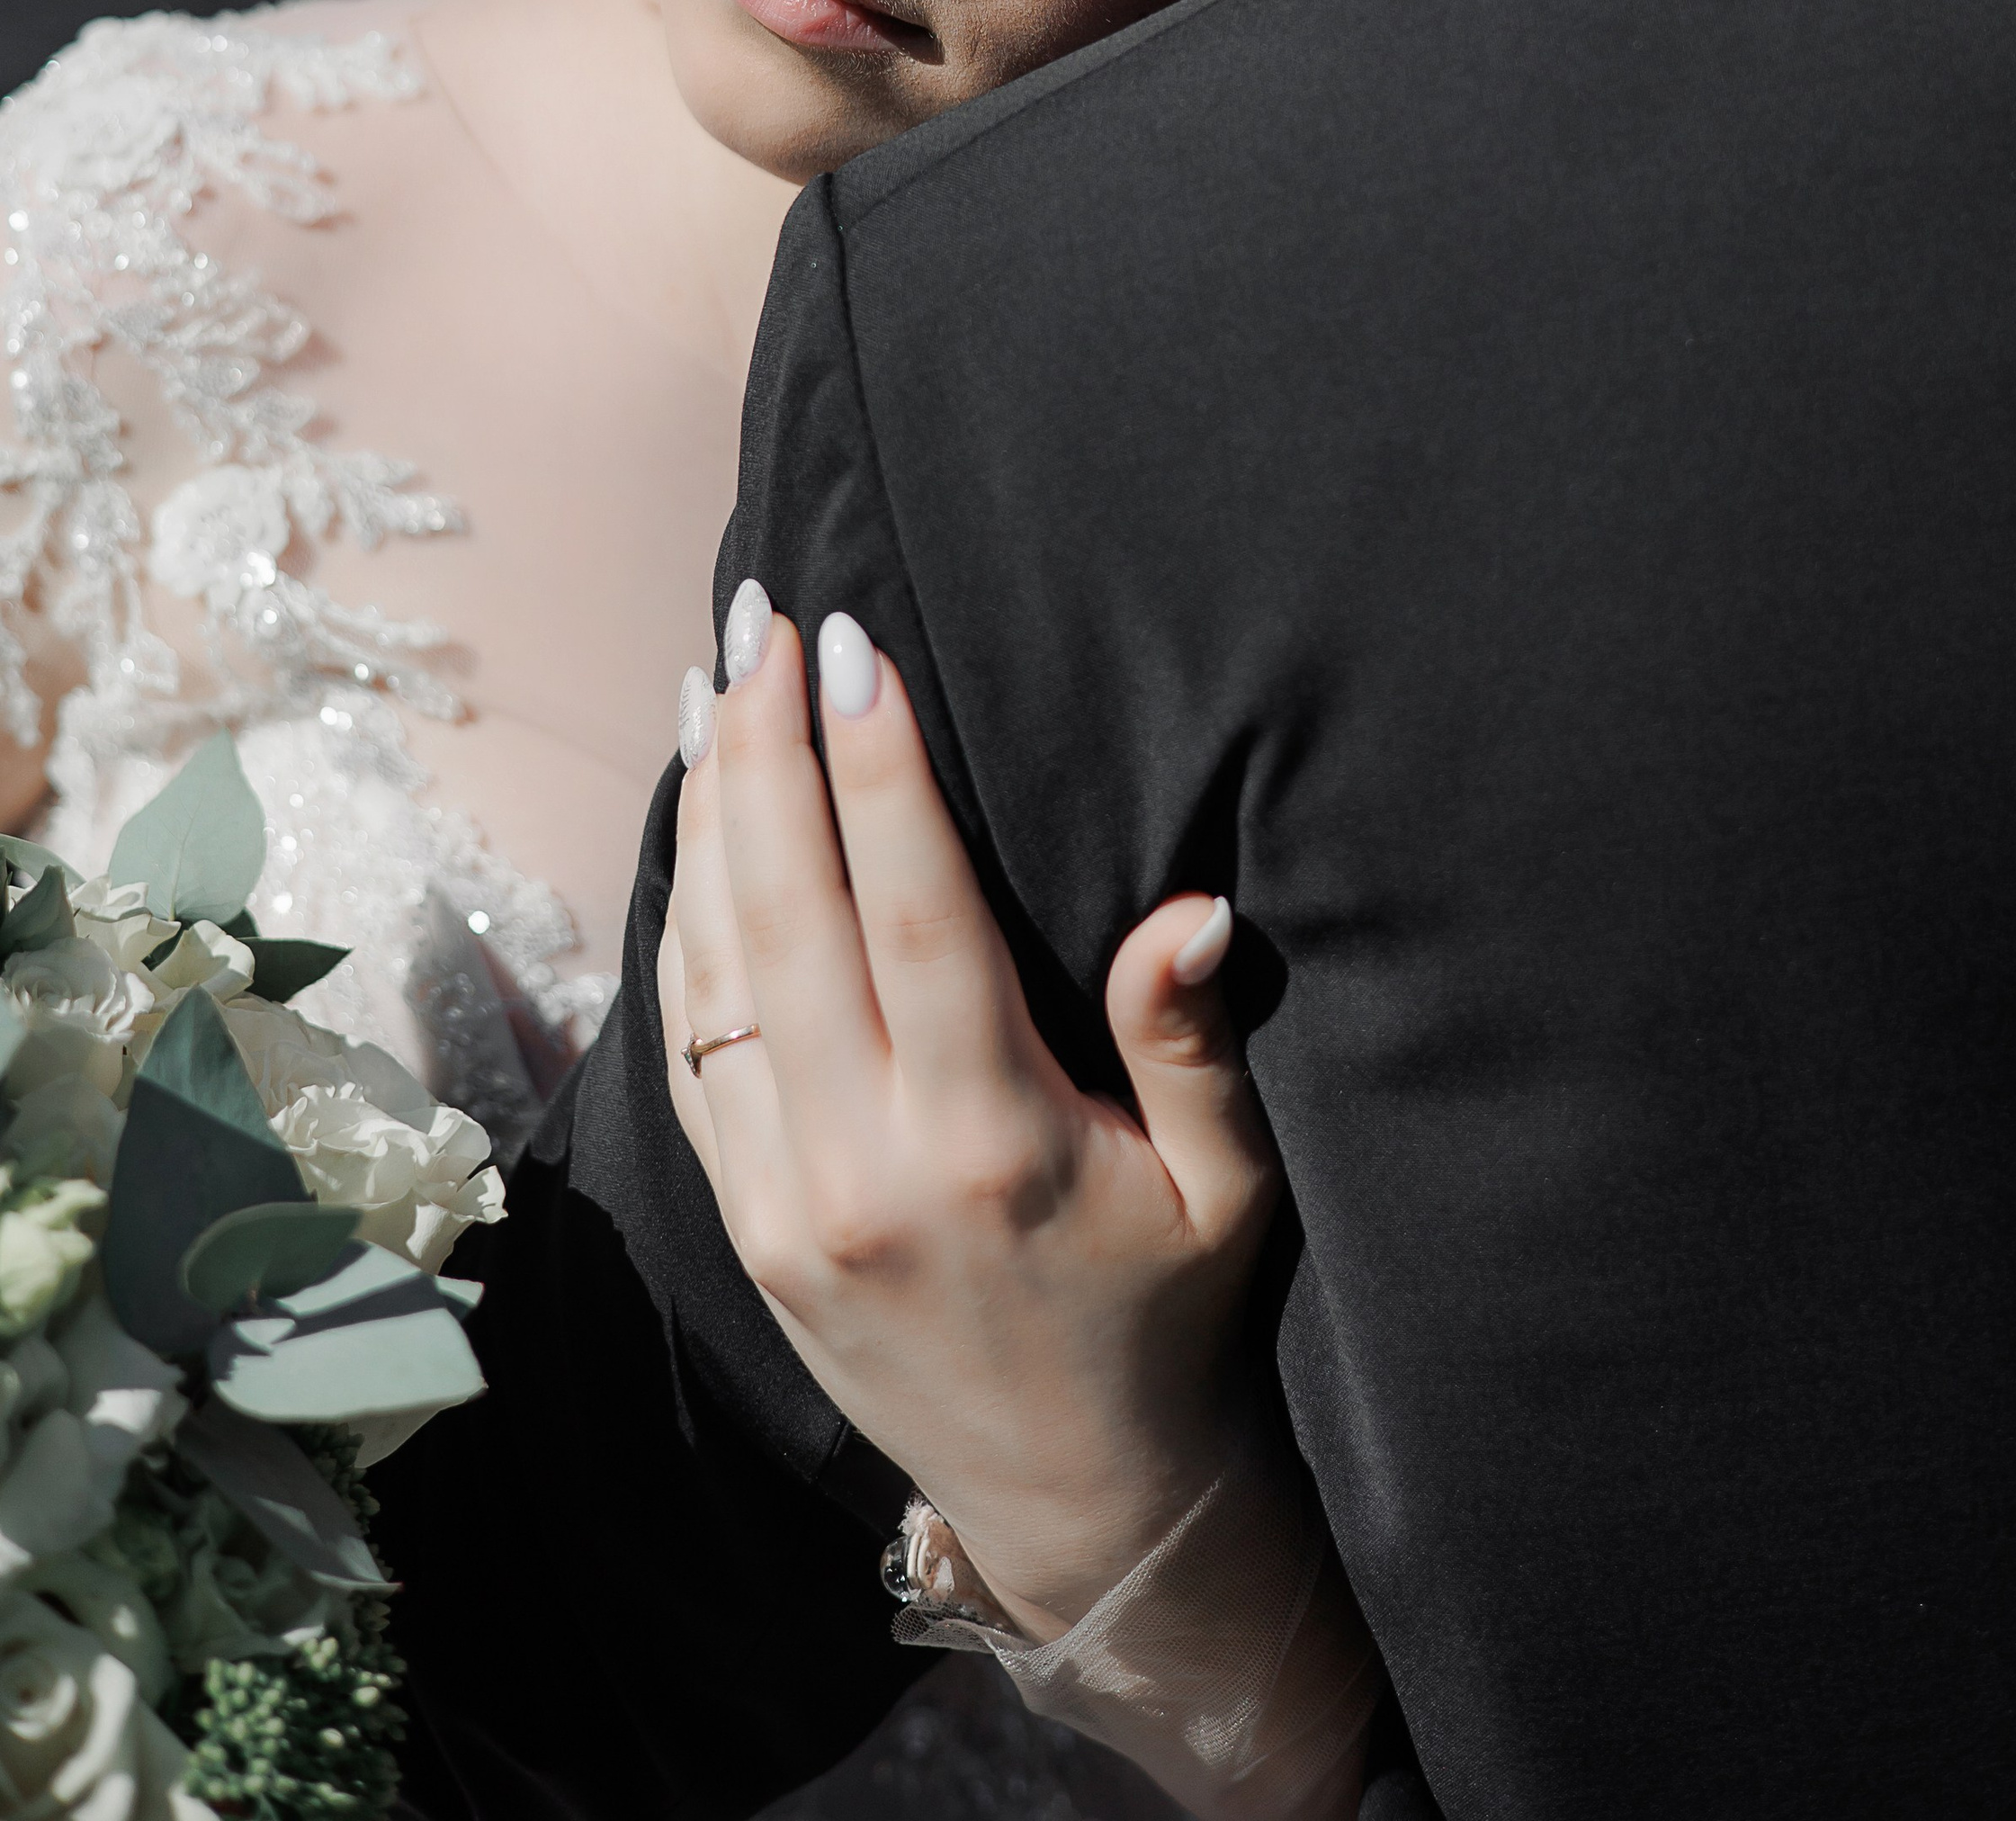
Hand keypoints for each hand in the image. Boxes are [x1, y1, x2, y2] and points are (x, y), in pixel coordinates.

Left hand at [661, 602, 1279, 1640]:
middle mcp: (867, 1164)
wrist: (1075, 1503)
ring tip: (710, 682)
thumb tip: (1193, 903)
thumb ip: (1195, 1043)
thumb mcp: (1230, 1189)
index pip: (913, 908)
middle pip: (788, 911)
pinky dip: (682, 922)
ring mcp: (786, 1201)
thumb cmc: (1171, 1314)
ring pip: (717, 967)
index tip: (854, 643)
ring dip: (707, 815)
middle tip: (761, 616)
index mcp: (994, 1138)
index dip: (878, 766)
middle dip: (765, 747)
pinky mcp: (747, 1227)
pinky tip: (694, 827)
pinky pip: (688, 1045)